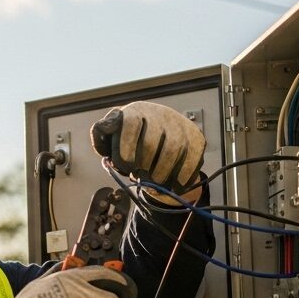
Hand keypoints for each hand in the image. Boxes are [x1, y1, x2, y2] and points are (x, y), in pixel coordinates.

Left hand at [90, 101, 205, 196]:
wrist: (160, 132)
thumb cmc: (130, 138)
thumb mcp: (111, 135)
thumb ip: (102, 135)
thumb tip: (104, 133)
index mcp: (135, 112)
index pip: (131, 124)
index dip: (127, 147)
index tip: (125, 166)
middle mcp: (159, 114)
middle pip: (152, 141)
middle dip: (144, 164)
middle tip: (140, 176)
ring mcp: (180, 125)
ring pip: (173, 150)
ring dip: (162, 173)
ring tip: (154, 183)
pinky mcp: (196, 137)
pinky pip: (193, 157)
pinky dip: (183, 175)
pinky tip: (175, 185)